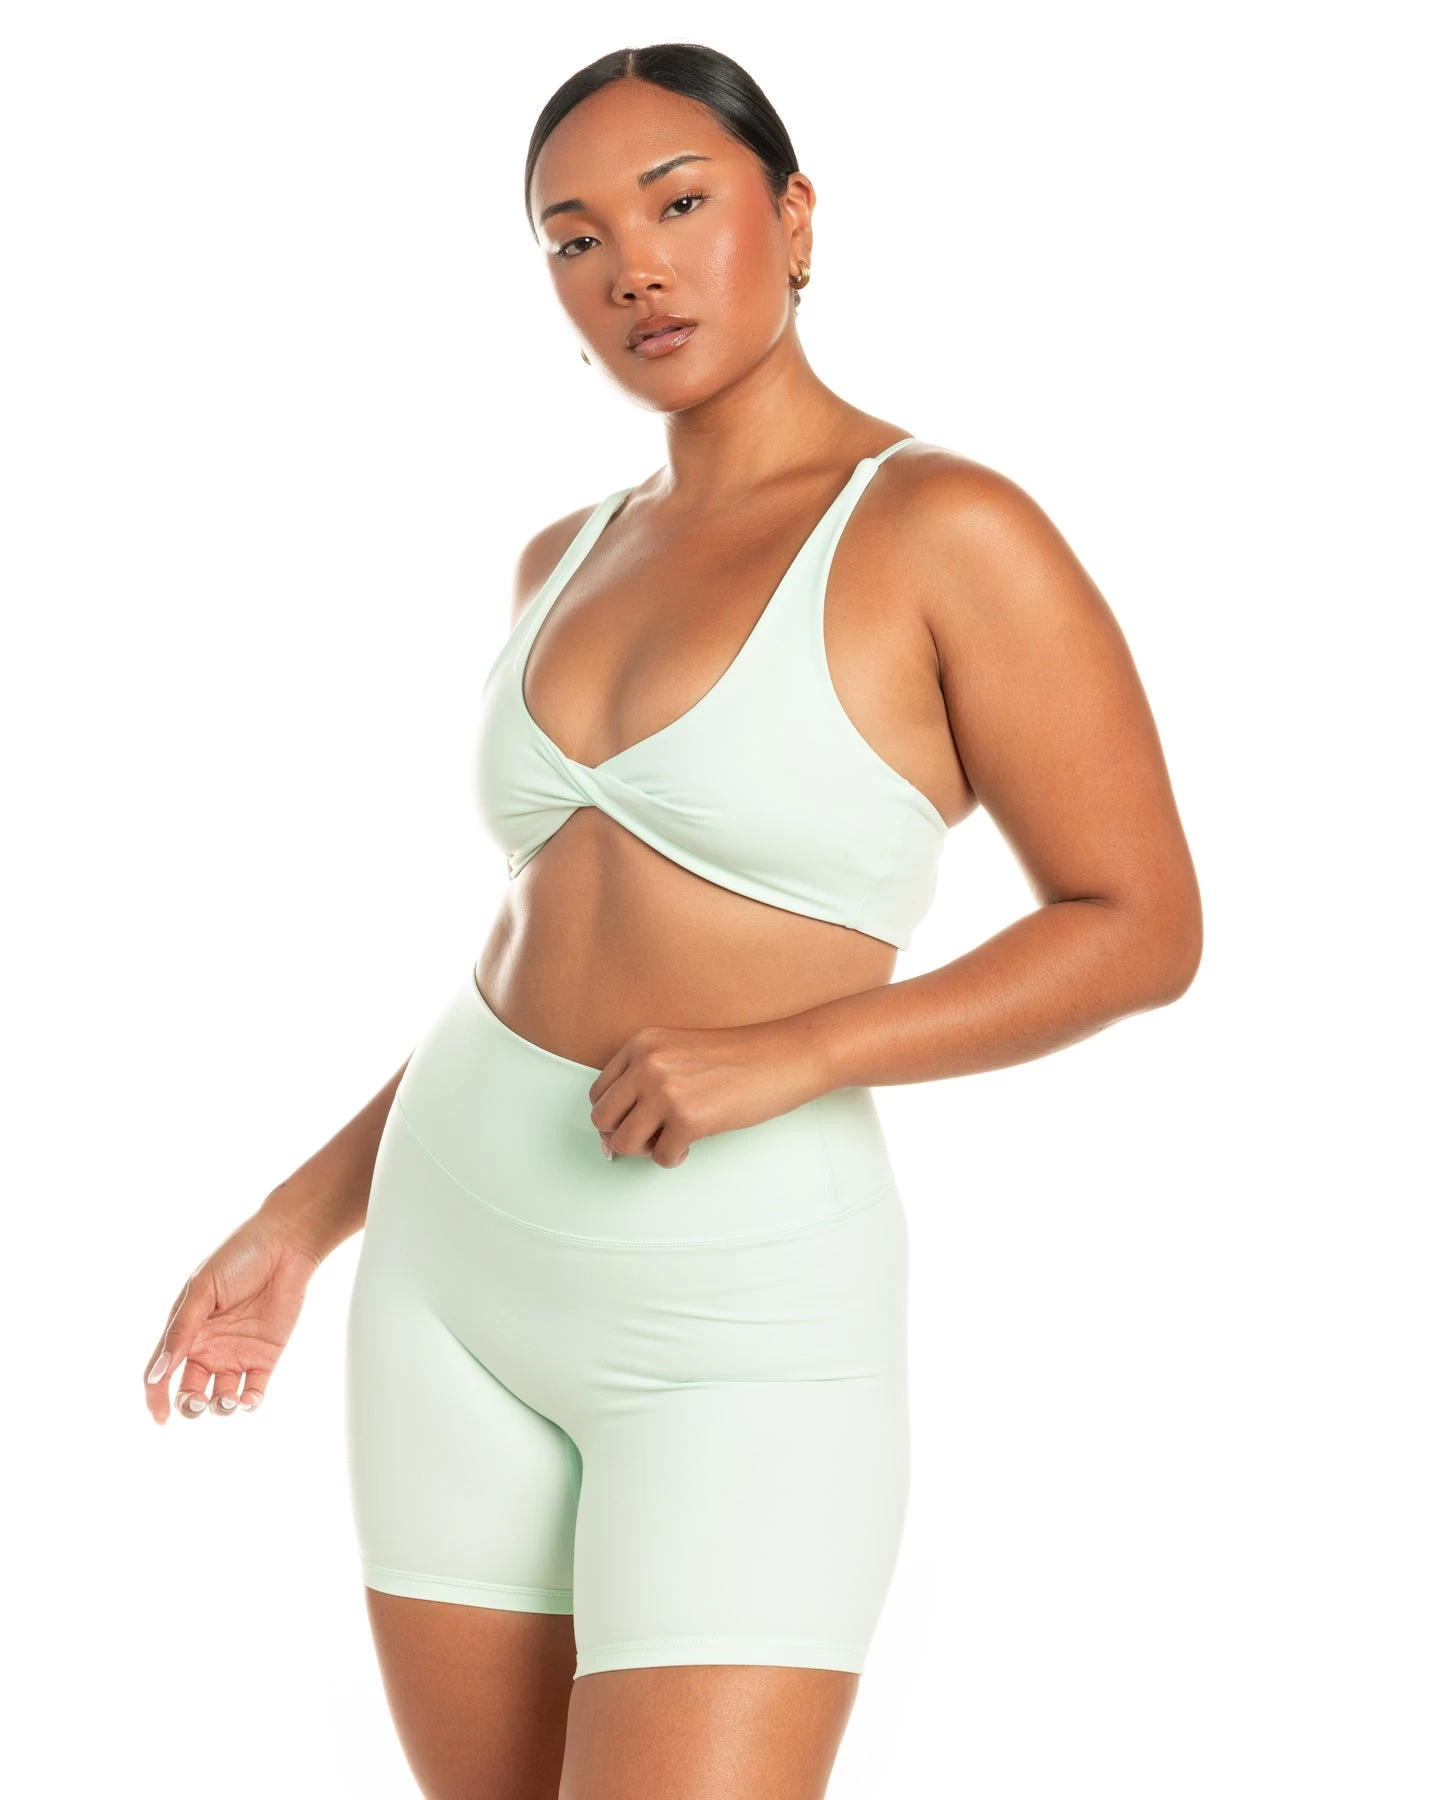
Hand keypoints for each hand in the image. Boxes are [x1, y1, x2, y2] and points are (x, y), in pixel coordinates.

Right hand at [142, 1211, 323, 1424]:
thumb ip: (181, 1332)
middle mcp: (208, 1348)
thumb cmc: (237, 1258)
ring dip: (220, 1408)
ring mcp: (237, 1355)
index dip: (156, 1397)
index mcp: (185, 1332)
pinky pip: (254, 1391)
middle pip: (190, 1392)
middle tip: (197, 1402)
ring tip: (226, 1398)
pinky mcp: (265, 1357)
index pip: (162, 1373)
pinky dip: (249, 1403)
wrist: (284, 1245)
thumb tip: (158, 1374)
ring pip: (221, 1398)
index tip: (160, 1417)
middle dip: (189, 1407)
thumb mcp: (201, 1291)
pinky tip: (248, 1399)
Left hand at [586, 1016, 830, 1167]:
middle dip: (624, 1135)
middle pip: (602, 1119)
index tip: (636, 1122)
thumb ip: (644, 1080)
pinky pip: (661, 1158)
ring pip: (624, 1143)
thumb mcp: (679, 1053)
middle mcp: (647, 1065)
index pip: (599, 1092)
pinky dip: (675, 1158)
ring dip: (646, 1150)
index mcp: (641, 1044)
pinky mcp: (688, 1119)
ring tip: (671, 1139)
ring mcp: (666, 1092)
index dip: (615, 1115)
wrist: (784, 1056)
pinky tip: (693, 1143)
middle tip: (651, 1135)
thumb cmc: (738, 1058)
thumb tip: (609, 1136)